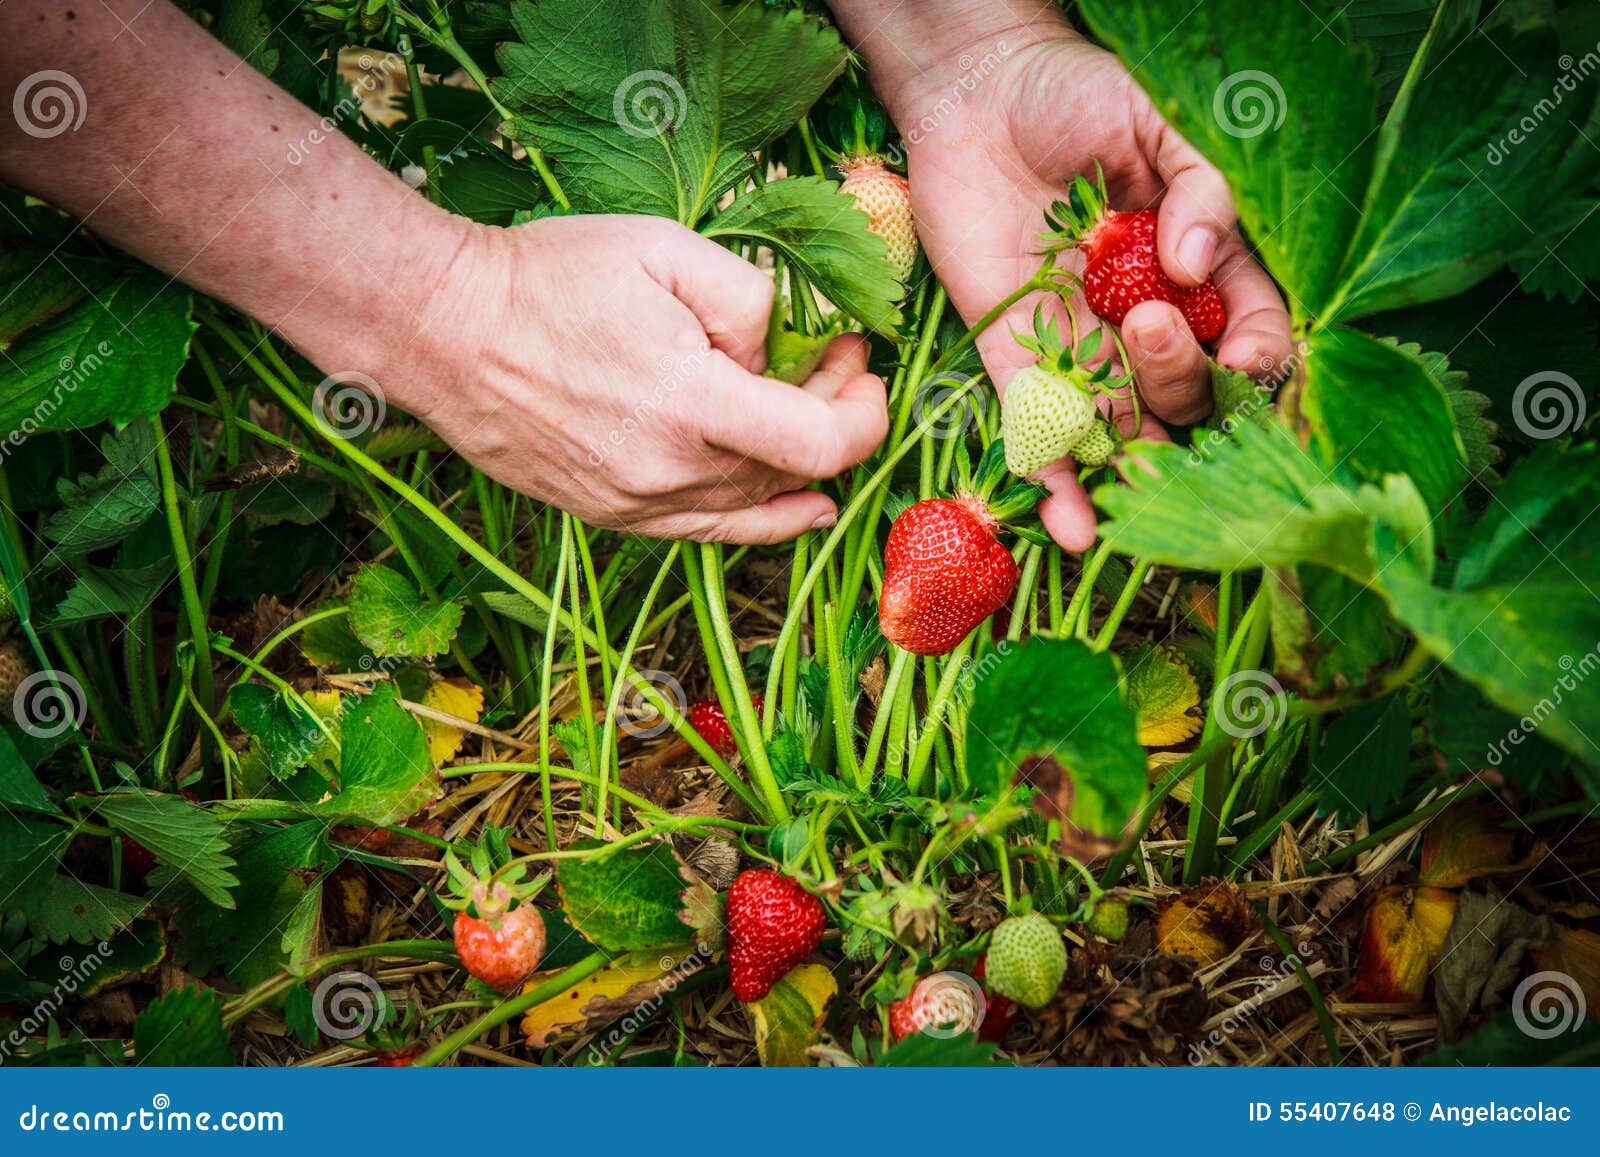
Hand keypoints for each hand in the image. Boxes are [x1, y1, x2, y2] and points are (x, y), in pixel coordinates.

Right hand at [380, 214, 888, 542]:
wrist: (445, 330)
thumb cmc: (550, 278)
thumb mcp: (666, 246)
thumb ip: (749, 298)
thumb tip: (777, 352)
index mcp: (694, 407)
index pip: (825, 444)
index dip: (865, 409)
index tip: (861, 362)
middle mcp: (673, 474)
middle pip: (797, 471)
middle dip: (835, 412)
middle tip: (832, 359)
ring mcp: (640, 505)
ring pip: (758, 503)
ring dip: (800, 459)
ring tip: (805, 405)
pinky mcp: (614, 516)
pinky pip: (712, 532)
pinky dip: (766, 519)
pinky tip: (800, 506)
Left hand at [886, 22, 1293, 548]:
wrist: (976, 92)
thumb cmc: (1075, 96)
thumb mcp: (1160, 124)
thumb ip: (1201, 188)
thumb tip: (1193, 262)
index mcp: (1194, 270)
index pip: (1246, 334)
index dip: (1257, 356)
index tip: (1250, 351)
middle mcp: (1141, 319)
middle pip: (1185, 391)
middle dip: (1181, 378)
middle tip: (1149, 323)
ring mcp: (1078, 344)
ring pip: (1121, 425)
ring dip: (1131, 456)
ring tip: (1133, 476)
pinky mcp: (1013, 355)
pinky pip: (1038, 430)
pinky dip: (1056, 483)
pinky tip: (1076, 531)